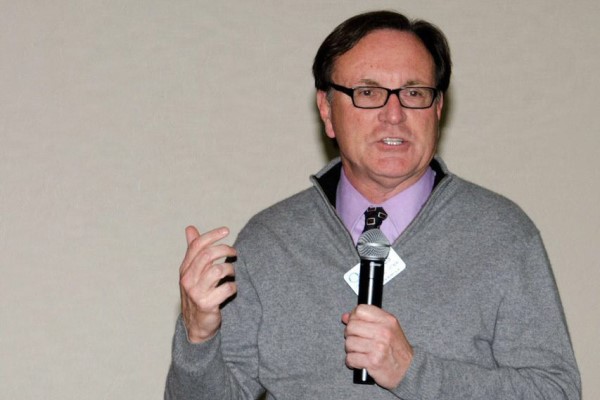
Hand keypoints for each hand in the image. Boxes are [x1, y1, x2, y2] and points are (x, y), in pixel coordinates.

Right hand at [179, 226, 237, 342]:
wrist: (196, 325)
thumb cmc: (197, 293)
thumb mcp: (192, 272)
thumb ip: (193, 250)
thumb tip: (190, 228)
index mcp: (185, 269)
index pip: (197, 245)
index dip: (212, 235)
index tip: (226, 230)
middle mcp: (188, 279)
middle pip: (208, 255)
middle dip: (225, 250)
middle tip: (234, 253)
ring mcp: (196, 293)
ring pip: (218, 270)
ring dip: (230, 269)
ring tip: (232, 273)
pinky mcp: (207, 304)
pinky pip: (226, 289)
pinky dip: (233, 287)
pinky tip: (231, 289)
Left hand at [342, 305, 413, 388]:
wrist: (408, 369)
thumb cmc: (396, 348)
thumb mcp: (388, 328)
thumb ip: (368, 320)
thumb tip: (345, 316)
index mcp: (387, 320)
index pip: (360, 310)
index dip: (354, 317)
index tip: (356, 324)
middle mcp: (383, 332)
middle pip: (351, 326)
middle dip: (350, 335)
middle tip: (357, 340)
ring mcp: (378, 347)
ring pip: (349, 343)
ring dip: (351, 350)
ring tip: (360, 352)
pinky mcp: (373, 362)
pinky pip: (350, 358)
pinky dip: (352, 362)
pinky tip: (360, 361)